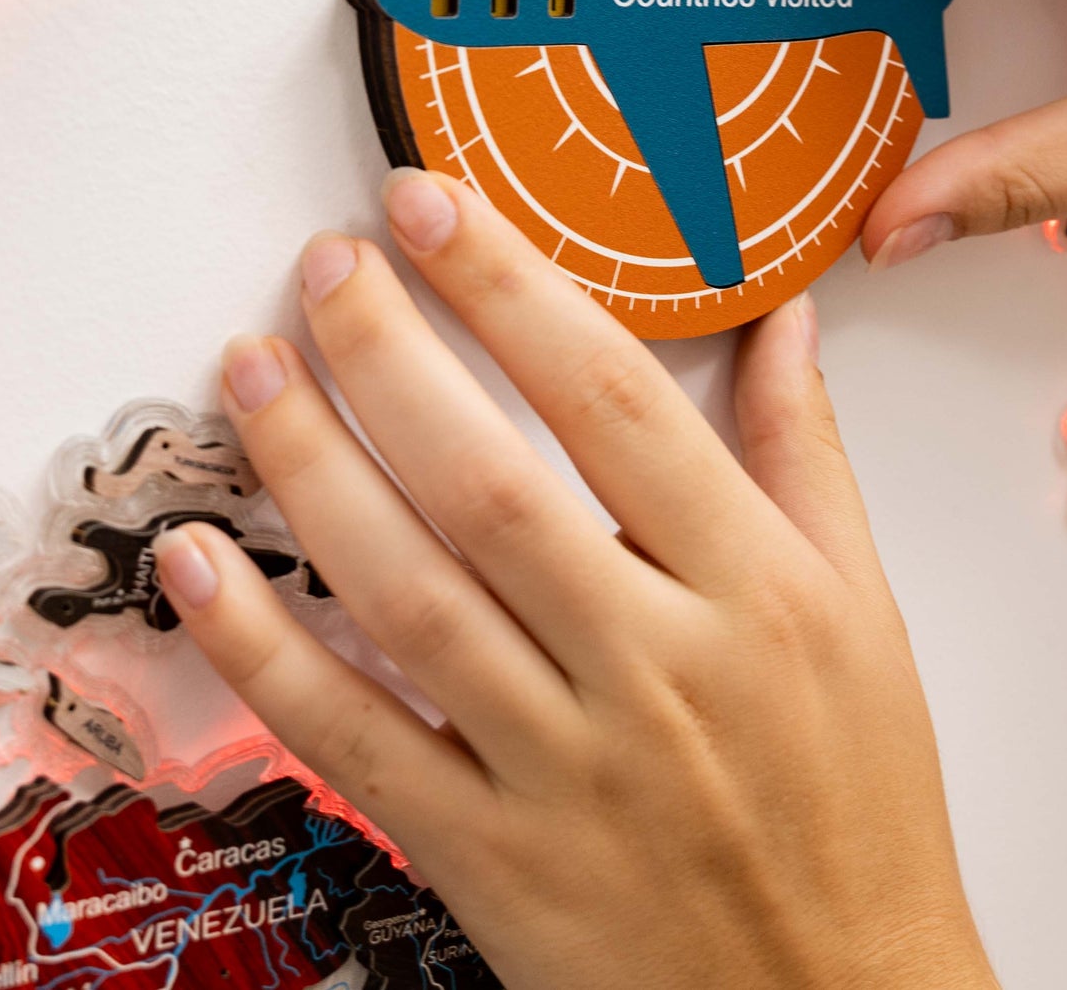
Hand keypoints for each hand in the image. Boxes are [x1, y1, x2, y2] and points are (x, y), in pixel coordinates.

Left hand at [153, 171, 996, 989]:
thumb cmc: (857, 805)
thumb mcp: (865, 614)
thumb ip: (806, 454)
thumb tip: (782, 317)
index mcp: (756, 591)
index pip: (615, 403)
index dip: (512, 291)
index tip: (433, 208)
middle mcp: (655, 667)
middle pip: (490, 485)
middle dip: (389, 357)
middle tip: (324, 264)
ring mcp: (562, 769)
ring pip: (408, 597)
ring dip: (312, 472)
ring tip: (251, 369)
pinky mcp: (487, 858)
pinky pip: (356, 741)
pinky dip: (264, 651)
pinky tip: (201, 564)